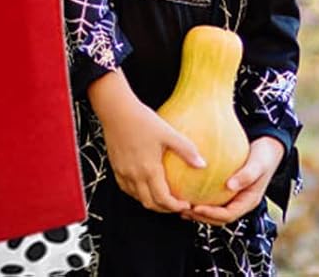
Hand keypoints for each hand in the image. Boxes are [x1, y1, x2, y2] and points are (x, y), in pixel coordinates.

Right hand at [88, 73, 204, 215]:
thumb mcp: (167, 132)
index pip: (163, 199)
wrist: (116, 109)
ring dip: (151, 201)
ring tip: (163, 196)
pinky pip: (127, 189)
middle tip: (176, 204)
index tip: (185, 204)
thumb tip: (203, 164)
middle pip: (150, 204)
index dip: (175, 207)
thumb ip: (185, 149)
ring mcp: (123, 173)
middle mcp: (134, 175)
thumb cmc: (142, 119)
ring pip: (138, 198)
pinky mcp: (115, 167)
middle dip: (165, 208)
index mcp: (149, 169)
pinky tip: (145, 185)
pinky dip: (138, 193)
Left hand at [180, 135, 283, 225]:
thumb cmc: (264, 155)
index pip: (228, 215)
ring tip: (181, 205)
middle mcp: (241, 202)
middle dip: (201, 217)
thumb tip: (230, 186)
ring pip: (215, 210)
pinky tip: (187, 189)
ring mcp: (235, 196)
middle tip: (183, 209)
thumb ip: (247, 175)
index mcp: (248, 201)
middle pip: (219, 218)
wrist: (269, 147)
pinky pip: (214, 197)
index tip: (196, 207)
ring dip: (199, 211)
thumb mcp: (258, 164)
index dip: (211, 214)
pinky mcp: (229, 188)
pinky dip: (201, 197)